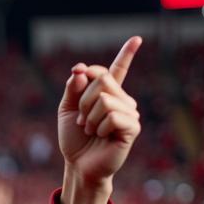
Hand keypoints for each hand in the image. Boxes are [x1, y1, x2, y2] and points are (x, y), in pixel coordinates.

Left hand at [57, 37, 141, 203]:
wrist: (78, 165)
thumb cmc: (74, 139)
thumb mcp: (66, 110)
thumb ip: (72, 88)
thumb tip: (81, 70)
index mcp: (108, 94)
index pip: (118, 70)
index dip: (127, 54)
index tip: (137, 39)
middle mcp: (122, 100)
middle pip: (102, 80)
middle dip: (83, 100)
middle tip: (83, 120)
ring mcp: (129, 113)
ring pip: (105, 99)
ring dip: (89, 117)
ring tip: (91, 130)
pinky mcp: (132, 127)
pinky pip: (112, 115)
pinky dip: (100, 126)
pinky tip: (102, 136)